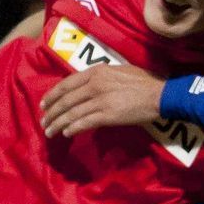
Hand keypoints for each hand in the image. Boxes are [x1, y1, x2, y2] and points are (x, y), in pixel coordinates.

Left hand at [39, 64, 165, 137]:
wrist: (159, 94)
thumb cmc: (143, 82)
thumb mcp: (118, 71)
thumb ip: (101, 77)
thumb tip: (87, 85)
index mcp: (96, 72)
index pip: (66, 84)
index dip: (52, 95)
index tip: (44, 104)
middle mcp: (95, 84)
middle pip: (66, 100)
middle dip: (52, 112)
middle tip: (43, 122)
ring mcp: (100, 100)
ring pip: (72, 113)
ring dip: (58, 124)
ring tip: (49, 132)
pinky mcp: (108, 115)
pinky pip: (84, 122)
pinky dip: (73, 128)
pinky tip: (66, 133)